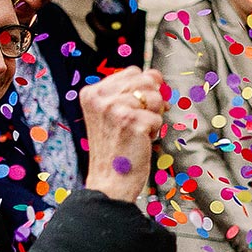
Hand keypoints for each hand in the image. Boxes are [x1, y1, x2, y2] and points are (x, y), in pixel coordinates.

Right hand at [81, 68, 166, 199]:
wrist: (110, 180)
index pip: (132, 72)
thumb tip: (155, 75)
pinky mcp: (132, 122)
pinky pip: (159, 118)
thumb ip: (129, 91)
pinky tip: (139, 141)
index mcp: (92, 92)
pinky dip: (155, 132)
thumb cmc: (114, 148)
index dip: (144, 89)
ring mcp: (115, 108)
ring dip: (153, 117)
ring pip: (156, 98)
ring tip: (136, 132)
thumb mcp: (111, 113)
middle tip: (138, 122)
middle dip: (151, 102)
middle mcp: (100, 97)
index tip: (137, 107)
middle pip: (147, 81)